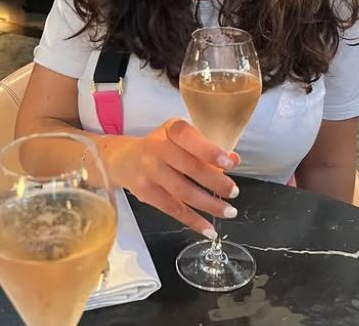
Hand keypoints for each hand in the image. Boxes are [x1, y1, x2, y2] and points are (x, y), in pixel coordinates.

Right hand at [100, 119, 239, 237]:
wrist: (124, 159)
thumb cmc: (162, 146)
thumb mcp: (182, 139)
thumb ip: (208, 148)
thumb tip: (234, 160)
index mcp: (171, 130)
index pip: (188, 137)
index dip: (209, 150)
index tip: (228, 163)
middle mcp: (157, 148)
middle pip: (189, 167)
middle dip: (215, 182)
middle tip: (234, 192)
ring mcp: (149, 171)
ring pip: (183, 191)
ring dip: (209, 205)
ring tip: (228, 211)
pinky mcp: (145, 193)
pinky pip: (173, 209)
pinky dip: (193, 221)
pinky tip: (208, 229)